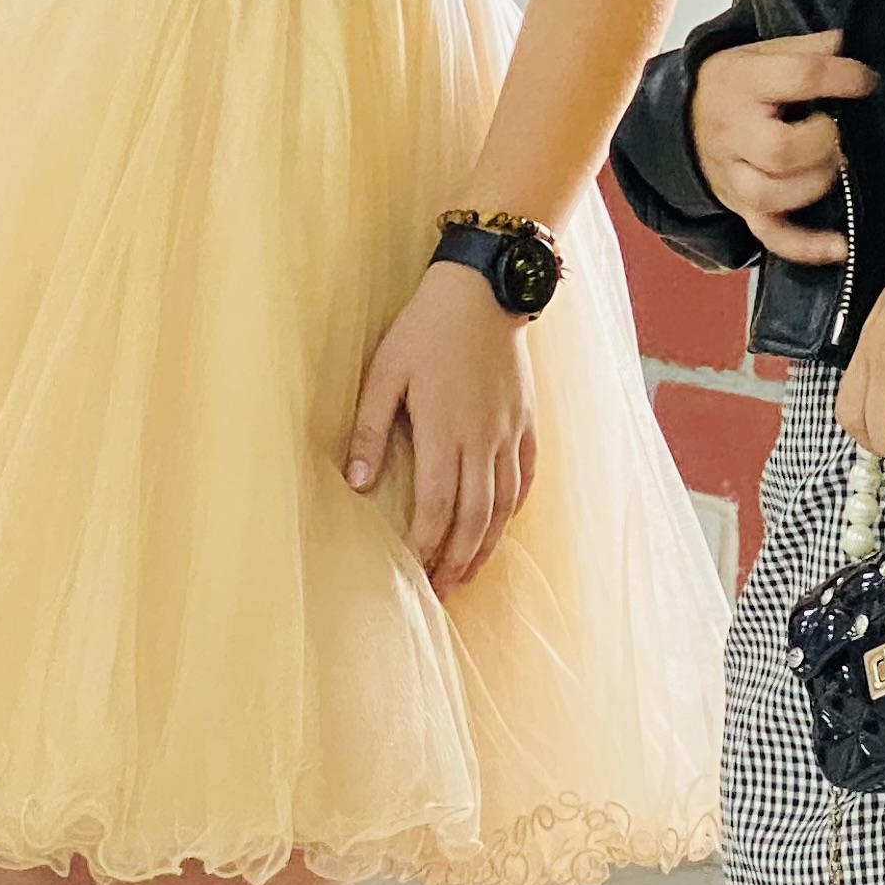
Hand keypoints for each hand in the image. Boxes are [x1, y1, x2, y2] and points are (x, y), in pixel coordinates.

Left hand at [344, 258, 539, 595]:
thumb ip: (370, 429)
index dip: (425, 547)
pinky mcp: (526, 421)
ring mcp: (509, 432)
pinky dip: (514, 508)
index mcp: (444, 432)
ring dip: (485, 545)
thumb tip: (358, 482)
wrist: (485, 291)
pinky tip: (501, 525)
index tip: (412, 575)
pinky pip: (526, 476)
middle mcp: (482, 440)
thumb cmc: (426, 329)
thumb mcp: (384, 373)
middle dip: (455, 561)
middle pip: (473, 518)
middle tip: (440, 593)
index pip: (436, 508)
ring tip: (468, 573)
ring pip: (503, 505)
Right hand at [690, 29, 877, 259]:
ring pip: (772, 194)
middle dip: (821, 142)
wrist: (682, 122)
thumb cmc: (735, 84)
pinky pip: (771, 235)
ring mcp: (733, 176)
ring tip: (832, 166)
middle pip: (780, 149)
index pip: (797, 77)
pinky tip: (841, 246)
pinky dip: (807, 247)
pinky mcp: (742, 208)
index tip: (867, 81)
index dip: (841, 78)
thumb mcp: (760, 52)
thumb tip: (842, 42)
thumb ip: (803, 47)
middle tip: (834, 132)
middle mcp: (733, 133)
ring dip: (815, 184)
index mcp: (740, 83)